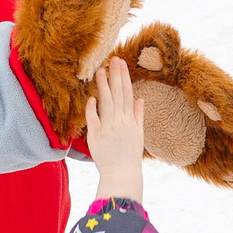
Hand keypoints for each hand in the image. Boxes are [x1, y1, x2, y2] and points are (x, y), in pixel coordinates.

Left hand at [83, 56, 145, 202]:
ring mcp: (109, 129)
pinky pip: (94, 120)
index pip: (127, 94)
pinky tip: (92, 98)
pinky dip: (93, 109)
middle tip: (113, 59)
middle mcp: (121, 122)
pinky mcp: (96, 137)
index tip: (121, 63)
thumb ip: (138, 116)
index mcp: (130, 120)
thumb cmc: (129, 155)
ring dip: (104, 87)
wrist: (122, 174)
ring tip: (100, 71)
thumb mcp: (138, 134)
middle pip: (118, 95)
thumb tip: (140, 99)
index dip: (124, 77)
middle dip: (116, 76)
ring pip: (107, 103)